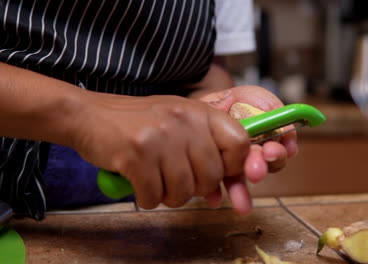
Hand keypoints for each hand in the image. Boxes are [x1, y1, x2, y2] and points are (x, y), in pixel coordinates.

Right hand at [71, 92, 250, 209]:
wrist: (89, 114)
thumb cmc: (138, 123)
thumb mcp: (178, 120)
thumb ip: (205, 145)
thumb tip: (225, 188)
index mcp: (200, 111)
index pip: (240, 143)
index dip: (233, 166)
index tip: (217, 172)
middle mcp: (184, 121)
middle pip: (211, 176)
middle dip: (196, 189)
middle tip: (177, 182)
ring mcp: (160, 137)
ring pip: (184, 191)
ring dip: (170, 197)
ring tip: (157, 183)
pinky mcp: (136, 154)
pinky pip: (154, 196)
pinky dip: (147, 199)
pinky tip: (139, 186)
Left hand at [198, 86, 297, 213]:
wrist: (199, 109)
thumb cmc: (230, 101)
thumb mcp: (254, 96)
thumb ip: (273, 107)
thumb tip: (287, 126)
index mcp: (266, 137)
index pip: (279, 150)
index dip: (278, 153)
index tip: (271, 151)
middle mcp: (252, 154)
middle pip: (262, 167)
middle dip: (260, 168)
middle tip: (255, 171)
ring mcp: (232, 165)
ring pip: (240, 182)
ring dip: (242, 191)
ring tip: (240, 200)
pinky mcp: (212, 172)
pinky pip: (215, 186)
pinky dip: (215, 193)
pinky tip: (215, 197)